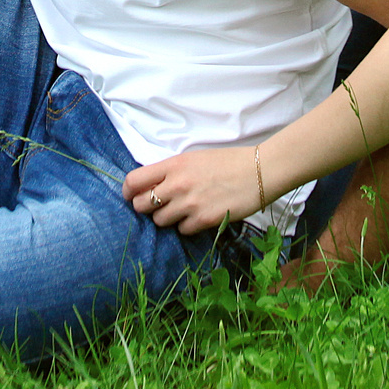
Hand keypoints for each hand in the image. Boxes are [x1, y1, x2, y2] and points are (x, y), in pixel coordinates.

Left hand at [121, 147, 266, 235]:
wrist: (259, 171)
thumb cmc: (227, 162)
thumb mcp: (193, 159)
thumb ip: (171, 172)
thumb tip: (151, 187)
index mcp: (173, 165)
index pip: (133, 181)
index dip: (128, 191)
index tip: (131, 195)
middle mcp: (177, 184)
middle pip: (141, 205)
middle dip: (146, 208)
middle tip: (159, 205)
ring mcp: (190, 204)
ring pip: (160, 221)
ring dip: (168, 218)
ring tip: (183, 210)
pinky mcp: (204, 220)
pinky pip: (182, 230)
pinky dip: (187, 226)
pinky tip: (199, 216)